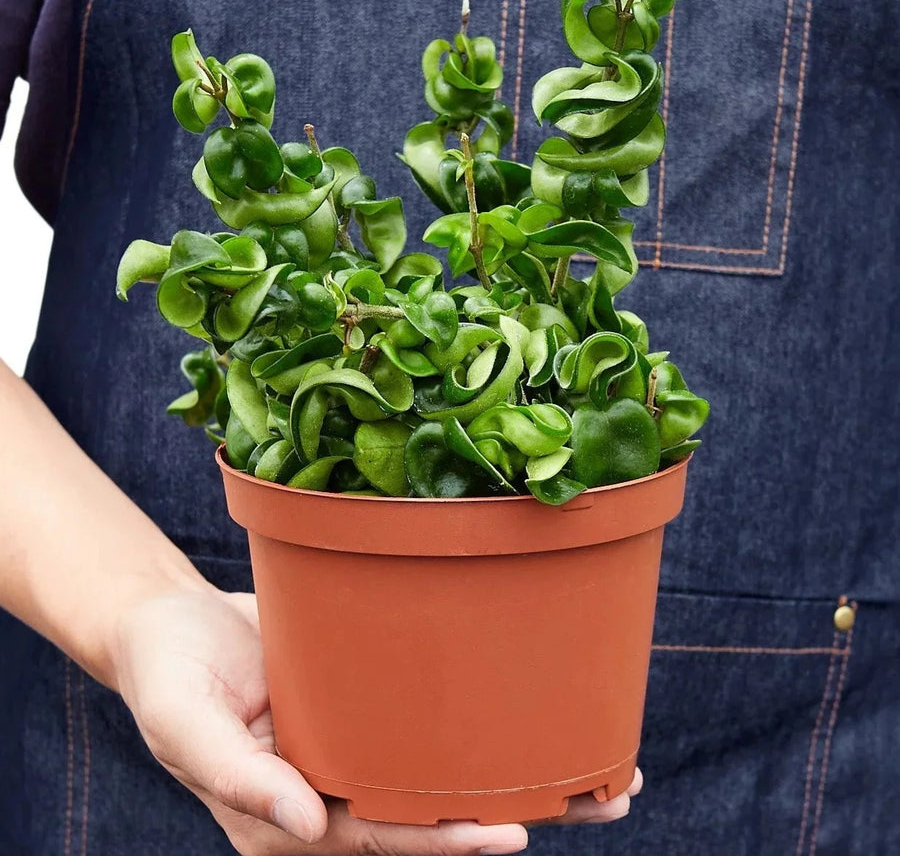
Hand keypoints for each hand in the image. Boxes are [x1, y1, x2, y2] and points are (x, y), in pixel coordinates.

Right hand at [112, 588, 640, 854]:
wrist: (170, 622)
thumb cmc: (167, 676)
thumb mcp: (183, 725)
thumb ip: (236, 776)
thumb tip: (303, 822)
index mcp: (290, 816)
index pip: (381, 839)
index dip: (444, 843)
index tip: (513, 834)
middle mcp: (333, 792)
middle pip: (432, 816)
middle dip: (515, 813)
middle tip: (605, 796)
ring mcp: (355, 747)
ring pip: (444, 772)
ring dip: (522, 774)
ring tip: (607, 769)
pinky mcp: (368, 703)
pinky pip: (430, 720)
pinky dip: (483, 722)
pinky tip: (537, 709)